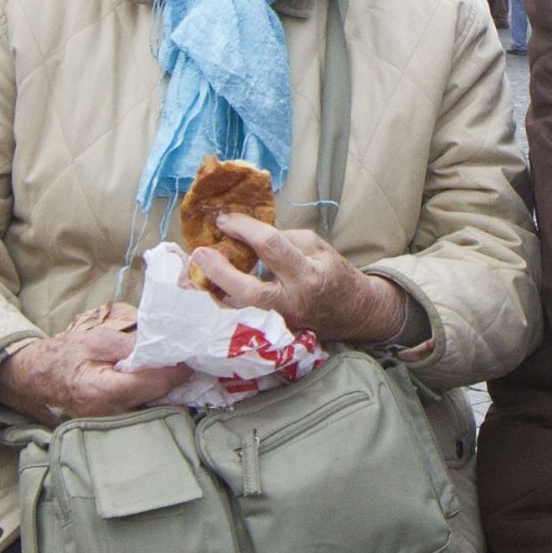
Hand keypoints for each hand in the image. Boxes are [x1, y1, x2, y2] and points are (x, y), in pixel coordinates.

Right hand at [0, 307, 189, 423]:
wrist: (32, 381)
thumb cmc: (62, 357)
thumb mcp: (96, 341)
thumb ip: (131, 346)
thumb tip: (165, 348)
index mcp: (105, 393)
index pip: (156, 383)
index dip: (177, 369)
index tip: (192, 357)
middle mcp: (111, 418)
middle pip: (160, 402)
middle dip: (177, 384)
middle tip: (191, 363)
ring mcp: (111, 428)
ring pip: (154, 412)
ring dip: (168, 394)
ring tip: (177, 373)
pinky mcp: (113, 430)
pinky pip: (142, 416)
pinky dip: (154, 402)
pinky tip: (159, 386)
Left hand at [197, 213, 409, 343]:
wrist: (354, 313)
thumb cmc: (335, 275)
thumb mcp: (318, 247)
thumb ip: (284, 240)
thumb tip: (250, 235)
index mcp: (307, 274)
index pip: (272, 247)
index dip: (245, 229)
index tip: (225, 218)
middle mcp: (292, 302)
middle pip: (249, 292)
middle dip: (220, 271)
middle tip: (200, 252)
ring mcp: (281, 323)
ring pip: (239, 313)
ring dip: (214, 292)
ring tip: (196, 272)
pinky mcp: (272, 333)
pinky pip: (241, 318)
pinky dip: (223, 303)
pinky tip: (208, 288)